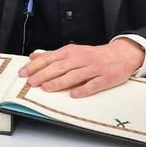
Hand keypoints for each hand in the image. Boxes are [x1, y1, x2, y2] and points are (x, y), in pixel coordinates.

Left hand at [18, 39, 144, 97]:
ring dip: (59, 82)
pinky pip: (93, 85)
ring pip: (74, 76)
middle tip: (31, 82)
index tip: (24, 73)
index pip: (49, 58)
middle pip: (59, 67)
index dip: (36, 66)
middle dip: (43, 74)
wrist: (121, 55)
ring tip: (46, 88)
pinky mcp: (104, 79)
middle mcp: (80, 59)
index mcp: (71, 52)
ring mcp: (93, 69)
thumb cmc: (94, 55)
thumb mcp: (72, 51)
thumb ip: (53, 55)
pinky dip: (83, 90)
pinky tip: (74, 94)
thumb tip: (33, 56)